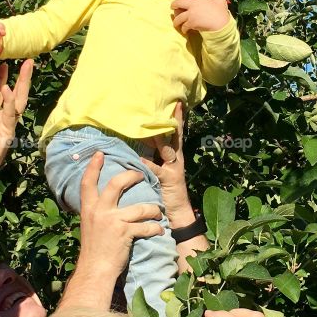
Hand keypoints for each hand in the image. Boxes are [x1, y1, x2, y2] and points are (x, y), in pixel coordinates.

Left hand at [0, 59, 33, 182]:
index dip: (0, 79)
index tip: (4, 65)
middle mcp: (0, 118)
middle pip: (13, 93)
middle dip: (20, 77)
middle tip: (26, 61)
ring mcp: (6, 124)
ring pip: (19, 100)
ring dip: (24, 83)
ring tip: (28, 67)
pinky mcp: (7, 132)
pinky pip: (11, 114)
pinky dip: (10, 101)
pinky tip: (8, 88)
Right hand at [79, 153, 164, 276]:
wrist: (95, 269)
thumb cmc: (94, 249)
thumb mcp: (90, 225)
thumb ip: (97, 211)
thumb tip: (105, 201)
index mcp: (88, 208)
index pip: (87, 182)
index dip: (94, 166)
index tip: (100, 153)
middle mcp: (99, 211)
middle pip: (117, 183)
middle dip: (132, 175)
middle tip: (141, 174)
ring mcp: (112, 221)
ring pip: (140, 207)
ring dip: (153, 209)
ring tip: (158, 212)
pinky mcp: (125, 233)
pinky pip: (146, 226)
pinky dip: (155, 228)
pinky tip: (159, 230)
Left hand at [140, 102, 193, 224]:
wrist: (178, 213)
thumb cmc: (166, 192)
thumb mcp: (160, 172)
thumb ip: (153, 159)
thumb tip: (139, 146)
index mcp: (175, 157)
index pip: (176, 134)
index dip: (176, 119)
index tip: (177, 104)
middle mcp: (176, 160)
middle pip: (175, 136)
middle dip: (174, 121)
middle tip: (173, 105)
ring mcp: (174, 169)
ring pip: (167, 150)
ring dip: (159, 139)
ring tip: (151, 127)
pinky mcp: (168, 180)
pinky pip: (156, 170)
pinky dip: (148, 164)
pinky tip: (140, 159)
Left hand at [171, 0, 230, 34]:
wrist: (221, 24)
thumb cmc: (221, 13)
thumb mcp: (221, 1)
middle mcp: (193, 4)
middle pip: (178, 2)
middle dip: (173, 4)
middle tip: (172, 7)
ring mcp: (191, 14)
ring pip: (179, 17)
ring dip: (176, 21)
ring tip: (176, 23)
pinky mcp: (191, 22)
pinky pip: (184, 26)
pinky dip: (184, 29)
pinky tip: (184, 31)